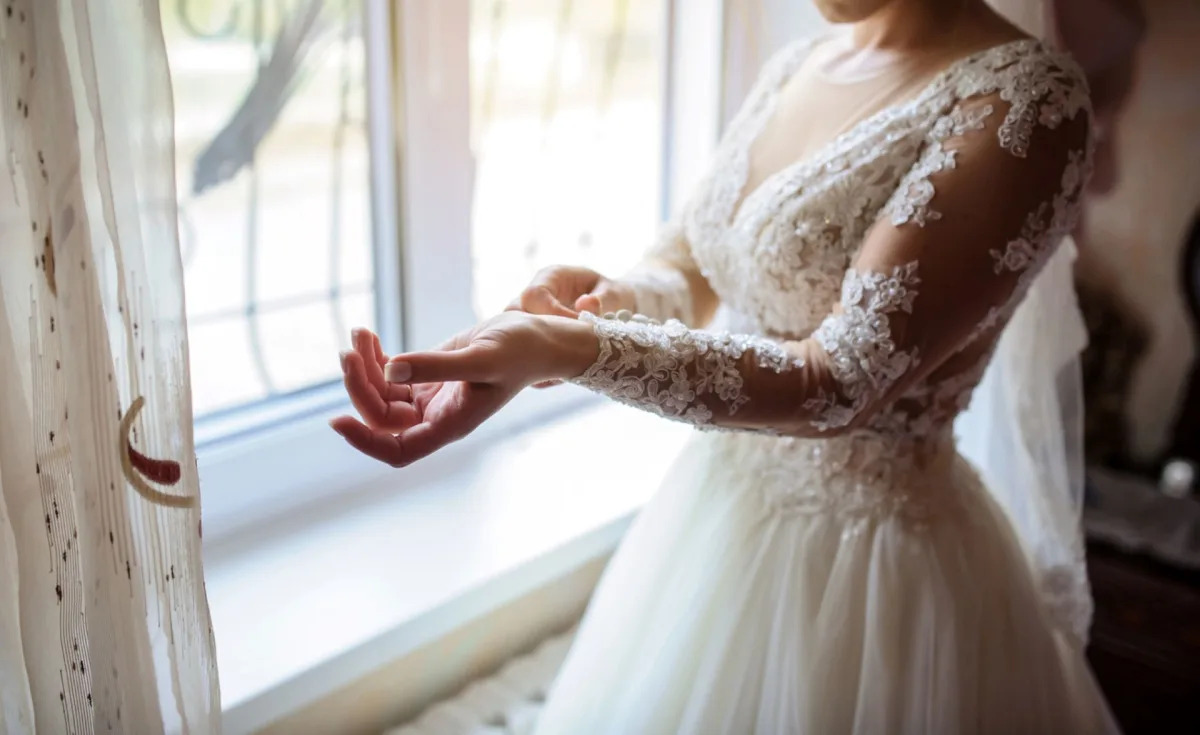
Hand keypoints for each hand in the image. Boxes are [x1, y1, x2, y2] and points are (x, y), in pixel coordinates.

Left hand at [330, 314, 595, 467]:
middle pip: (380, 416)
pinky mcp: (429, 374)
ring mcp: (430, 396)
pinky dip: (374, 356)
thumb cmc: (520, 350)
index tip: (338, 420)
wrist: (539, 337)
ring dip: (363, 366)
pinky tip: (367, 335)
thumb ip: (437, 365)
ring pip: (380, 393)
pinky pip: (390, 373)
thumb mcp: (481, 356)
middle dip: (360, 386)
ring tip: (359, 334)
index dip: (366, 441)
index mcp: (451, 424)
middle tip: (350, 350)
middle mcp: (436, 416)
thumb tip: (392, 368)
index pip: (398, 449)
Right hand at [508, 265, 633, 387]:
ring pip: (512, 339)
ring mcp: (526, 319)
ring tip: (565, 370)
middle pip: (512, 316)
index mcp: (551, 277)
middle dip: (537, 340)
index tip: (578, 332)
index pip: (534, 295)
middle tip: (568, 356)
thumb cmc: (614, 297)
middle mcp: (534, 297)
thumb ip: (605, 299)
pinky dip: (539, 370)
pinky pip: (523, 358)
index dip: (551, 317)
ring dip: (535, 357)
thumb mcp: (617, 294)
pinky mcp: (528, 340)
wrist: (612, 309)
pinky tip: (560, 376)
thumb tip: (585, 305)